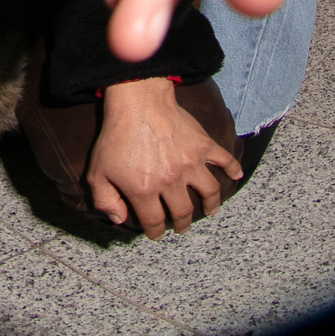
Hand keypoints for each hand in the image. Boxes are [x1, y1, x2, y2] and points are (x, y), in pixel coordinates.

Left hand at [86, 78, 243, 233]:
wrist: (136, 101)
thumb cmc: (115, 136)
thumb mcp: (97, 171)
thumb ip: (105, 200)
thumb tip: (119, 219)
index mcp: (145, 191)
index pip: (154, 222)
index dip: (155, 232)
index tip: (156, 234)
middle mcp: (171, 182)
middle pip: (183, 213)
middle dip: (182, 225)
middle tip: (181, 227)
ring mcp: (190, 164)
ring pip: (209, 192)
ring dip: (210, 205)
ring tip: (210, 209)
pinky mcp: (202, 146)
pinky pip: (224, 159)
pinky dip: (233, 169)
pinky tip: (237, 176)